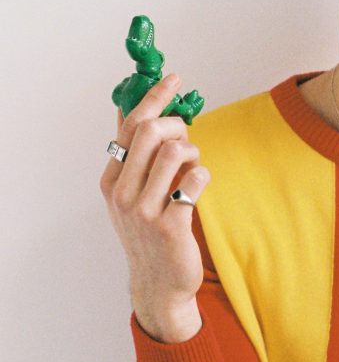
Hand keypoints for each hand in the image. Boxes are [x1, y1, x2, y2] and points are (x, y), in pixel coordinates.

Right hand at [100, 73, 210, 341]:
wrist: (160, 282)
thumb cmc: (150, 233)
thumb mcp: (131, 194)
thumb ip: (134, 155)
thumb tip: (129, 108)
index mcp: (112, 180)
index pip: (130, 125)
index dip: (155, 97)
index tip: (175, 79)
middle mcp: (123, 193)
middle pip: (151, 131)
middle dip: (178, 125)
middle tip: (188, 138)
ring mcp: (145, 210)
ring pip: (176, 152)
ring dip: (194, 152)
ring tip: (194, 167)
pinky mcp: (171, 224)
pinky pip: (196, 180)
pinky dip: (204, 176)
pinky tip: (199, 188)